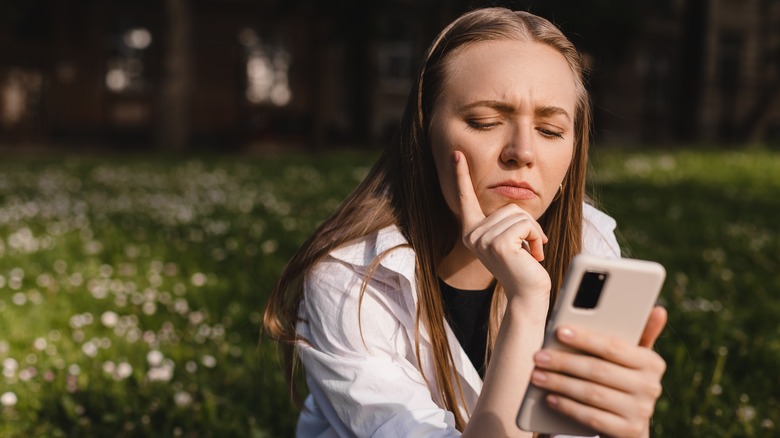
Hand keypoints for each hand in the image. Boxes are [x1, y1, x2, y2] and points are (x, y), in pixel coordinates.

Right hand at [453, 151, 550, 298]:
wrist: (527, 295)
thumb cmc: (523, 268)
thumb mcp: (511, 239)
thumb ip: (506, 222)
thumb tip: (515, 208)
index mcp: (472, 232)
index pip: (466, 199)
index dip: (461, 175)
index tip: (457, 154)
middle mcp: (472, 235)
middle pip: (509, 207)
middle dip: (528, 225)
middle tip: (529, 248)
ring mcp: (483, 239)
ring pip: (519, 215)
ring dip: (533, 232)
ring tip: (530, 253)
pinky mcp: (498, 243)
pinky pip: (526, 225)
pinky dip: (536, 238)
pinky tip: (533, 256)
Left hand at [530, 306, 667, 436]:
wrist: (629, 425)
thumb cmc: (623, 380)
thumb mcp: (632, 359)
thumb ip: (638, 334)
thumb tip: (658, 309)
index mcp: (652, 362)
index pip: (613, 346)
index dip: (585, 338)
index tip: (559, 331)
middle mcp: (650, 387)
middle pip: (598, 370)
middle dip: (564, 362)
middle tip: (538, 356)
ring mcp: (640, 411)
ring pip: (592, 393)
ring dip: (560, 384)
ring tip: (537, 375)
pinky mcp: (628, 431)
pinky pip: (591, 417)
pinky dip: (568, 407)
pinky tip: (550, 398)